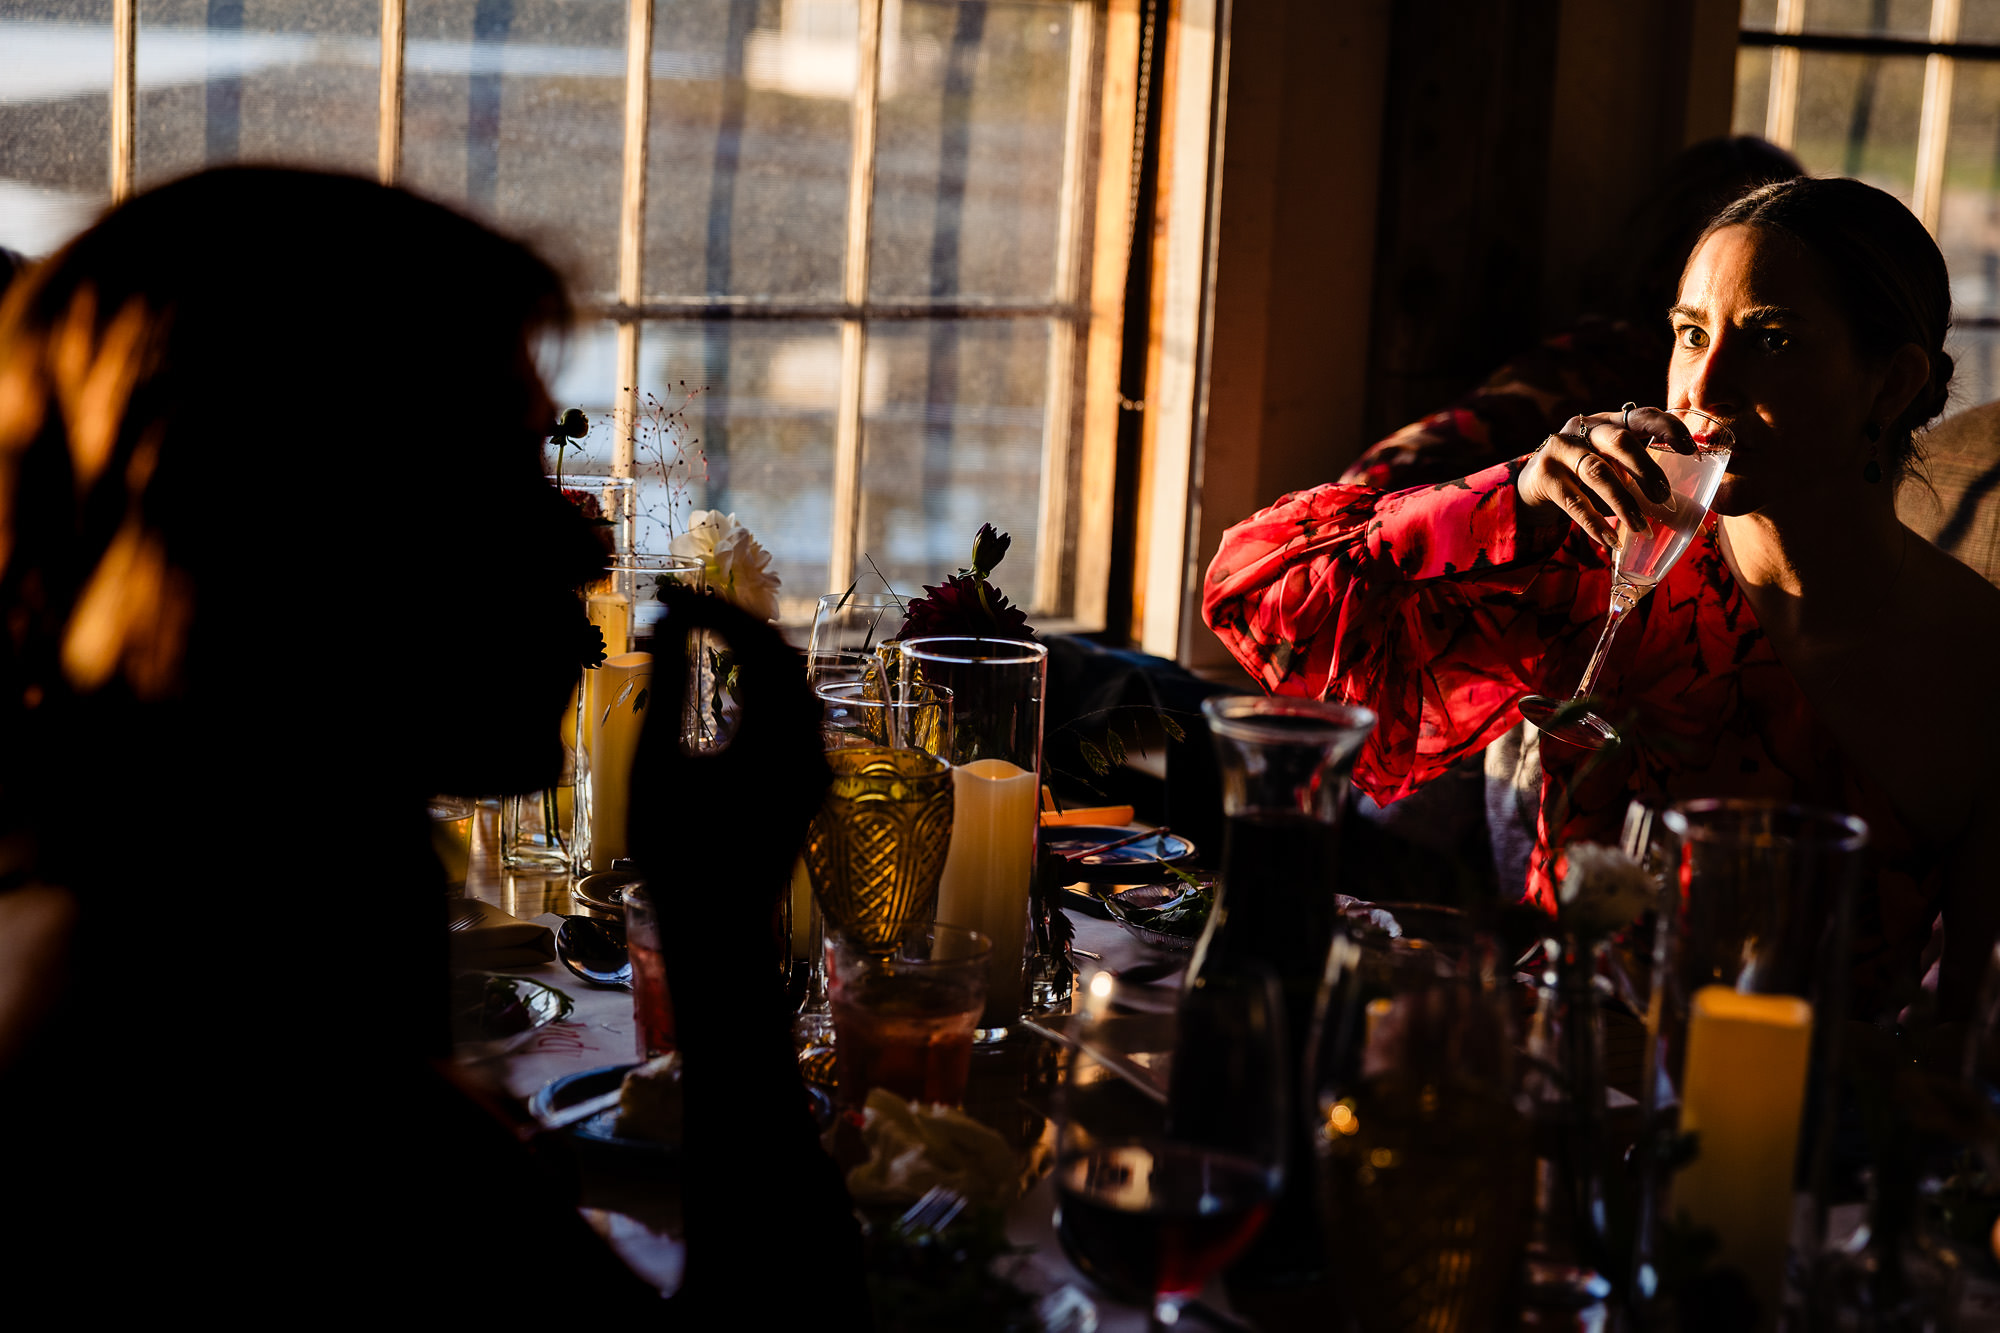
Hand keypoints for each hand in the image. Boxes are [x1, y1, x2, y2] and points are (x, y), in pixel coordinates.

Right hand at [626, 588, 830, 978]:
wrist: (719, 928)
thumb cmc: (678, 857)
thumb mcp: (656, 770)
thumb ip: (664, 693)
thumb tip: (666, 627)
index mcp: (773, 740)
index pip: (756, 645)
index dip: (716, 612)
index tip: (675, 599)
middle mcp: (808, 749)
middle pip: (783, 659)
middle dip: (737, 625)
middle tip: (687, 609)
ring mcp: (815, 769)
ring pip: (796, 688)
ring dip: (755, 656)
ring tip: (706, 637)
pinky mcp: (810, 785)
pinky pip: (798, 717)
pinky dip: (765, 689)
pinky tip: (731, 688)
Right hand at [1517, 407, 1694, 547]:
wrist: (1533, 484)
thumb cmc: (1587, 478)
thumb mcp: (1616, 472)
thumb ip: (1648, 489)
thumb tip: (1699, 527)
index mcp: (1609, 421)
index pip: (1642, 415)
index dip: (1667, 428)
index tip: (1691, 450)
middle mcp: (1584, 428)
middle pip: (1619, 441)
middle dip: (1646, 470)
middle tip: (1665, 498)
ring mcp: (1561, 450)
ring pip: (1597, 472)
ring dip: (1623, 502)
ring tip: (1642, 528)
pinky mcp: (1544, 475)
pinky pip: (1574, 502)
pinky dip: (1595, 523)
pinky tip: (1612, 541)